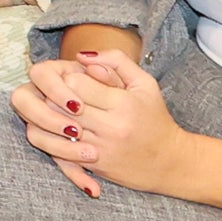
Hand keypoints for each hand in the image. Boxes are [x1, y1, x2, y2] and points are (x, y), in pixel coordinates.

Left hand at [14, 49, 191, 197]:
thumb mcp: (144, 83)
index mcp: (122, 103)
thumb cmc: (154, 117)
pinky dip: (55, 139)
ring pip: (57, 129)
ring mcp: (101, 148)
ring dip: (51, 117)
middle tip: (59, 93)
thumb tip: (82, 55)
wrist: (169, 162)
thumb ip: (116, 60)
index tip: (73, 78)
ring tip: (58, 110)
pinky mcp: (95, 165)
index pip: (76, 83)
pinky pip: (63, 151)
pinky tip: (58, 130)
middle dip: (55, 96)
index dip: (69, 78)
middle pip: (62, 105)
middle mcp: (111, 127)